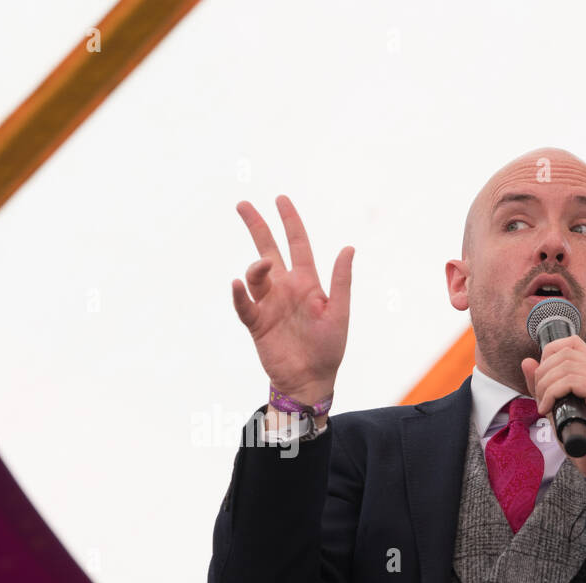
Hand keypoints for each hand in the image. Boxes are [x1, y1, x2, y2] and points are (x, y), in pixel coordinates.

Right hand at [232, 195, 352, 403]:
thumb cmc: (328, 348)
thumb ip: (340, 281)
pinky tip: (237, 284)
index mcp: (307, 282)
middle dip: (257, 226)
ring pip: (255, 275)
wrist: (310, 380)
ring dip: (256, 267)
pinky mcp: (257, 323)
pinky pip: (244, 305)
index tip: (280, 199)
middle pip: (267, 249)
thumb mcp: (339, 312)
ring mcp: (269, 304)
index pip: (297, 244)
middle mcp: (285, 288)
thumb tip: (349, 247)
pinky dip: (238, 294)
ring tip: (260, 266)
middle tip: (243, 204)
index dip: (290, 221)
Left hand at [520, 336, 585, 479]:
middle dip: (543, 372)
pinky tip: (548, 409)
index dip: (549, 352)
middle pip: (566, 352)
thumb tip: (527, 361)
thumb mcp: (554, 407)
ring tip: (544, 405)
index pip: (572, 343)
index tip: (541, 377)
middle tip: (540, 397)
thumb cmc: (580, 438)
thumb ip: (541, 384)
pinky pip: (573, 380)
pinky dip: (553, 393)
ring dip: (546, 385)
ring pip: (567, 365)